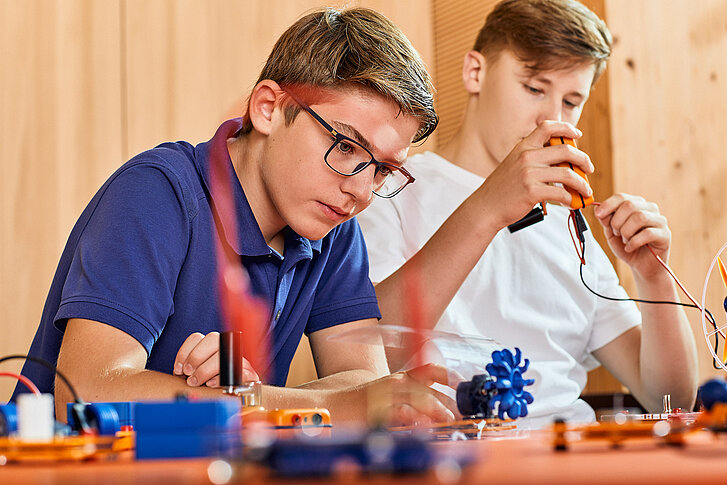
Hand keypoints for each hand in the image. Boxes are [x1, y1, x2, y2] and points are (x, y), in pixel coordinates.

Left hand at [173, 332, 259, 386]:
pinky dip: (219, 378)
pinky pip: (234, 370)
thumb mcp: (198, 375)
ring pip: (222, 353)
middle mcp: (227, 346)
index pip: (197, 337)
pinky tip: (210, 385)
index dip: (185, 352)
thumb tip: (179, 370)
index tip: (178, 369)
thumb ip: (190, 369)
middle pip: (212, 338)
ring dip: (205, 369)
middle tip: (188, 374)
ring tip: (196, 382)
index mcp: (212, 345)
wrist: (239, 397)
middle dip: (196, 357)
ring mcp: (239, 357)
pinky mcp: (248, 372)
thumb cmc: (213, 385)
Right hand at [341, 363, 460, 425]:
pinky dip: (415, 418)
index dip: (450, 376)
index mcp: (402, 378)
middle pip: (431, 389)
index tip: (464, 384)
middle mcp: (397, 383)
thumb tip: (441, 411)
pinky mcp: (378, 410)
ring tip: (450, 421)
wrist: (332, 405)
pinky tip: (425, 425)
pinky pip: (401, 413)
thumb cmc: (363, 402)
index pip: (432, 370)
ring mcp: (387, 395)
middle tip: (462, 416)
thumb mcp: (390, 394)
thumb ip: (414, 399)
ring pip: (420, 398)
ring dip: (438, 410)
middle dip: (450, 404)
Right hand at [477, 120, 593, 228]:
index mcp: (523, 147)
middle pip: (566, 150)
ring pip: (567, 174)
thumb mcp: (514, 164)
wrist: (485, 207)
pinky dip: (570, 199)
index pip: (547, 127)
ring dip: (581, 183)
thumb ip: (533, 158)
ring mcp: (529, 174)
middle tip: (589, 168)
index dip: (566, 128)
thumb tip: (561, 160)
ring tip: (585, 190)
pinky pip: (560, 193)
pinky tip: (570, 202)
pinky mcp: (532, 191)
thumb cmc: (502, 189)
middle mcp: (526, 157)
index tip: (577, 135)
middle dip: (583, 159)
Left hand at [594, 193, 670, 278]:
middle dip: (617, 221)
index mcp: (636, 205)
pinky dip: (633, 242)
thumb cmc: (627, 246)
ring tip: (624, 240)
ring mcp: (659, 221)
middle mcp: (650, 209)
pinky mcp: (665, 234)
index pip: (621, 197)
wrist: (641, 266)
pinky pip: (647, 233)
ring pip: (639, 217)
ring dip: (626, 231)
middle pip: (630, 205)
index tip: (598, 214)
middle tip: (616, 233)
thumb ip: (606, 220)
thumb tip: (597, 208)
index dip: (608, 204)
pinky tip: (630, 248)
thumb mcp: (611, 233)